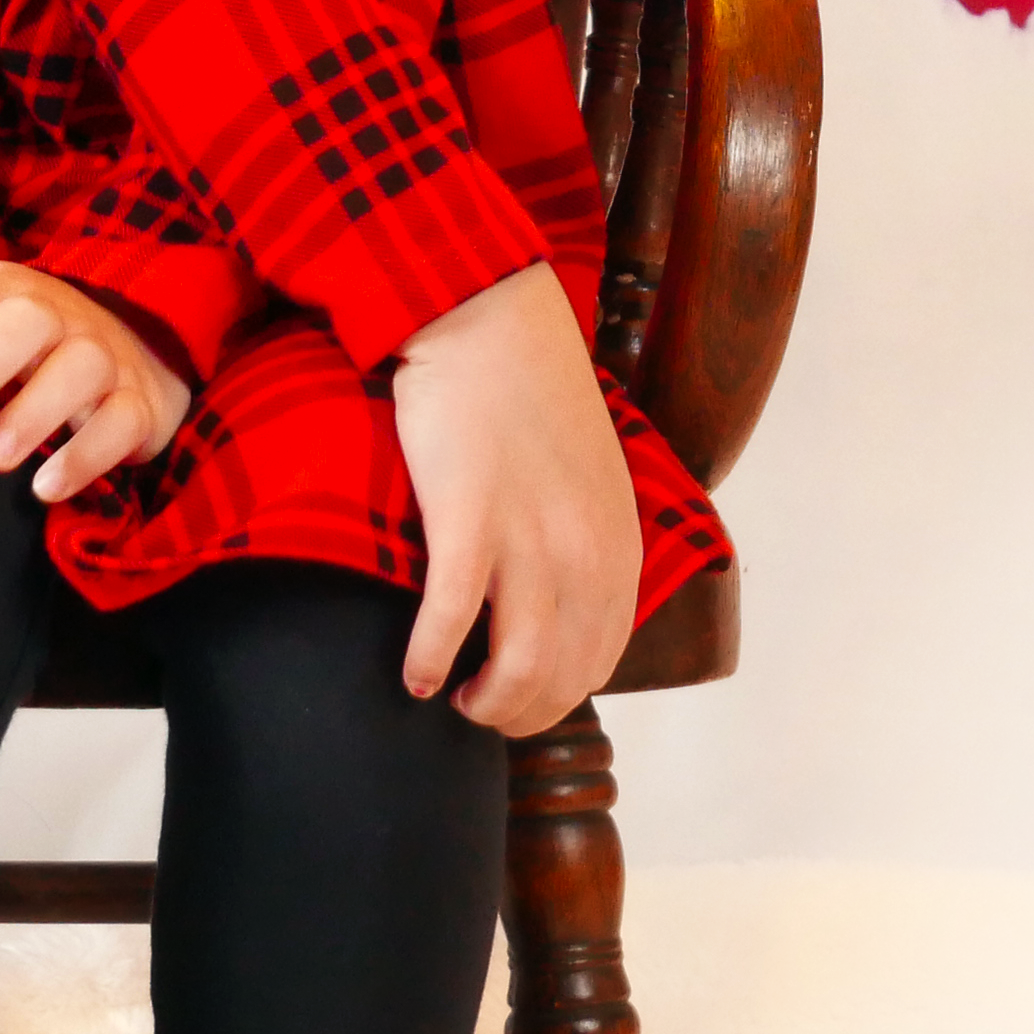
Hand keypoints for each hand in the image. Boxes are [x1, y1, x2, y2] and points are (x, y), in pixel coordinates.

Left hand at [0, 258, 196, 503]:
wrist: (135, 348)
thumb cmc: (27, 338)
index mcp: (5, 292)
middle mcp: (57, 316)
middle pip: (22, 323)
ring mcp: (103, 356)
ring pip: (78, 368)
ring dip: (32, 413)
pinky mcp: (137, 402)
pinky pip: (120, 422)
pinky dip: (86, 455)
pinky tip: (46, 488)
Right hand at [388, 263, 640, 737]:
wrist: (487, 320)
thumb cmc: (528, 394)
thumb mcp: (590, 477)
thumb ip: (586, 542)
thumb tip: (561, 607)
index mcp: (619, 543)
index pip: (601, 659)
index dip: (559, 697)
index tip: (523, 700)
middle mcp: (585, 551)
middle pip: (562, 676)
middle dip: (521, 713)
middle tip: (482, 712)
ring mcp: (529, 538)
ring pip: (518, 666)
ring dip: (487, 703)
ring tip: (454, 700)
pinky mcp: (469, 519)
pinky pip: (453, 618)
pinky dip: (432, 657)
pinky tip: (414, 674)